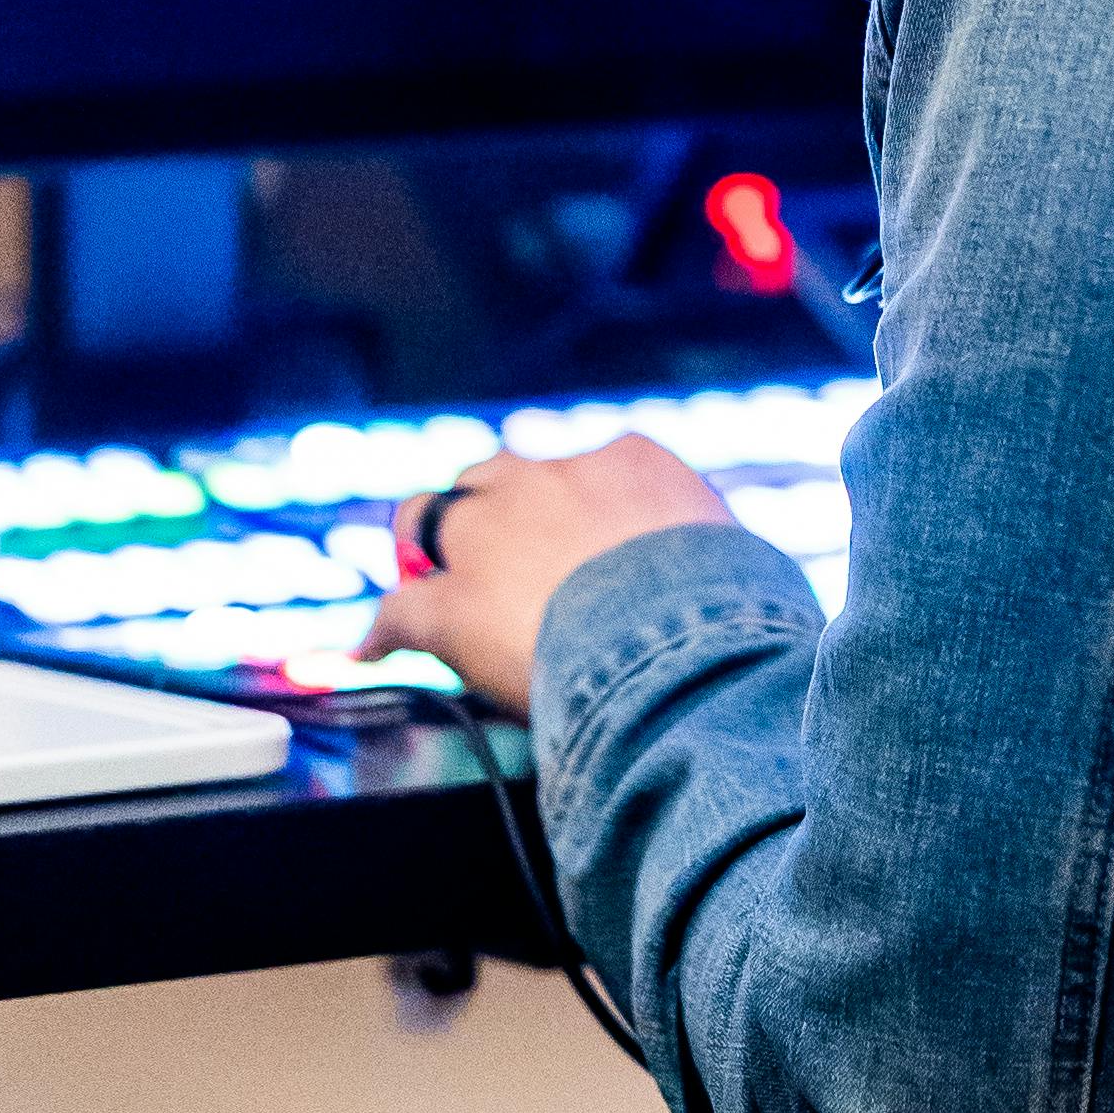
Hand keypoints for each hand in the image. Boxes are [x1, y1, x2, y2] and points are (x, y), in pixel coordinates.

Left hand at [360, 432, 731, 714]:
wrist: (680, 644)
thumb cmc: (731, 612)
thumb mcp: (741, 558)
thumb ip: (715, 558)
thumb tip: (742, 585)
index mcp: (629, 463)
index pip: (586, 470)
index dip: (570, 508)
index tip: (573, 536)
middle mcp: (551, 479)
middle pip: (497, 475)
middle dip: (488, 508)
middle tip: (488, 548)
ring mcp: (493, 535)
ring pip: (430, 515)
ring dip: (426, 543)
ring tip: (416, 571)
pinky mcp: (452, 604)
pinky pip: (399, 612)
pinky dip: (383, 632)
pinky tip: (371, 649)